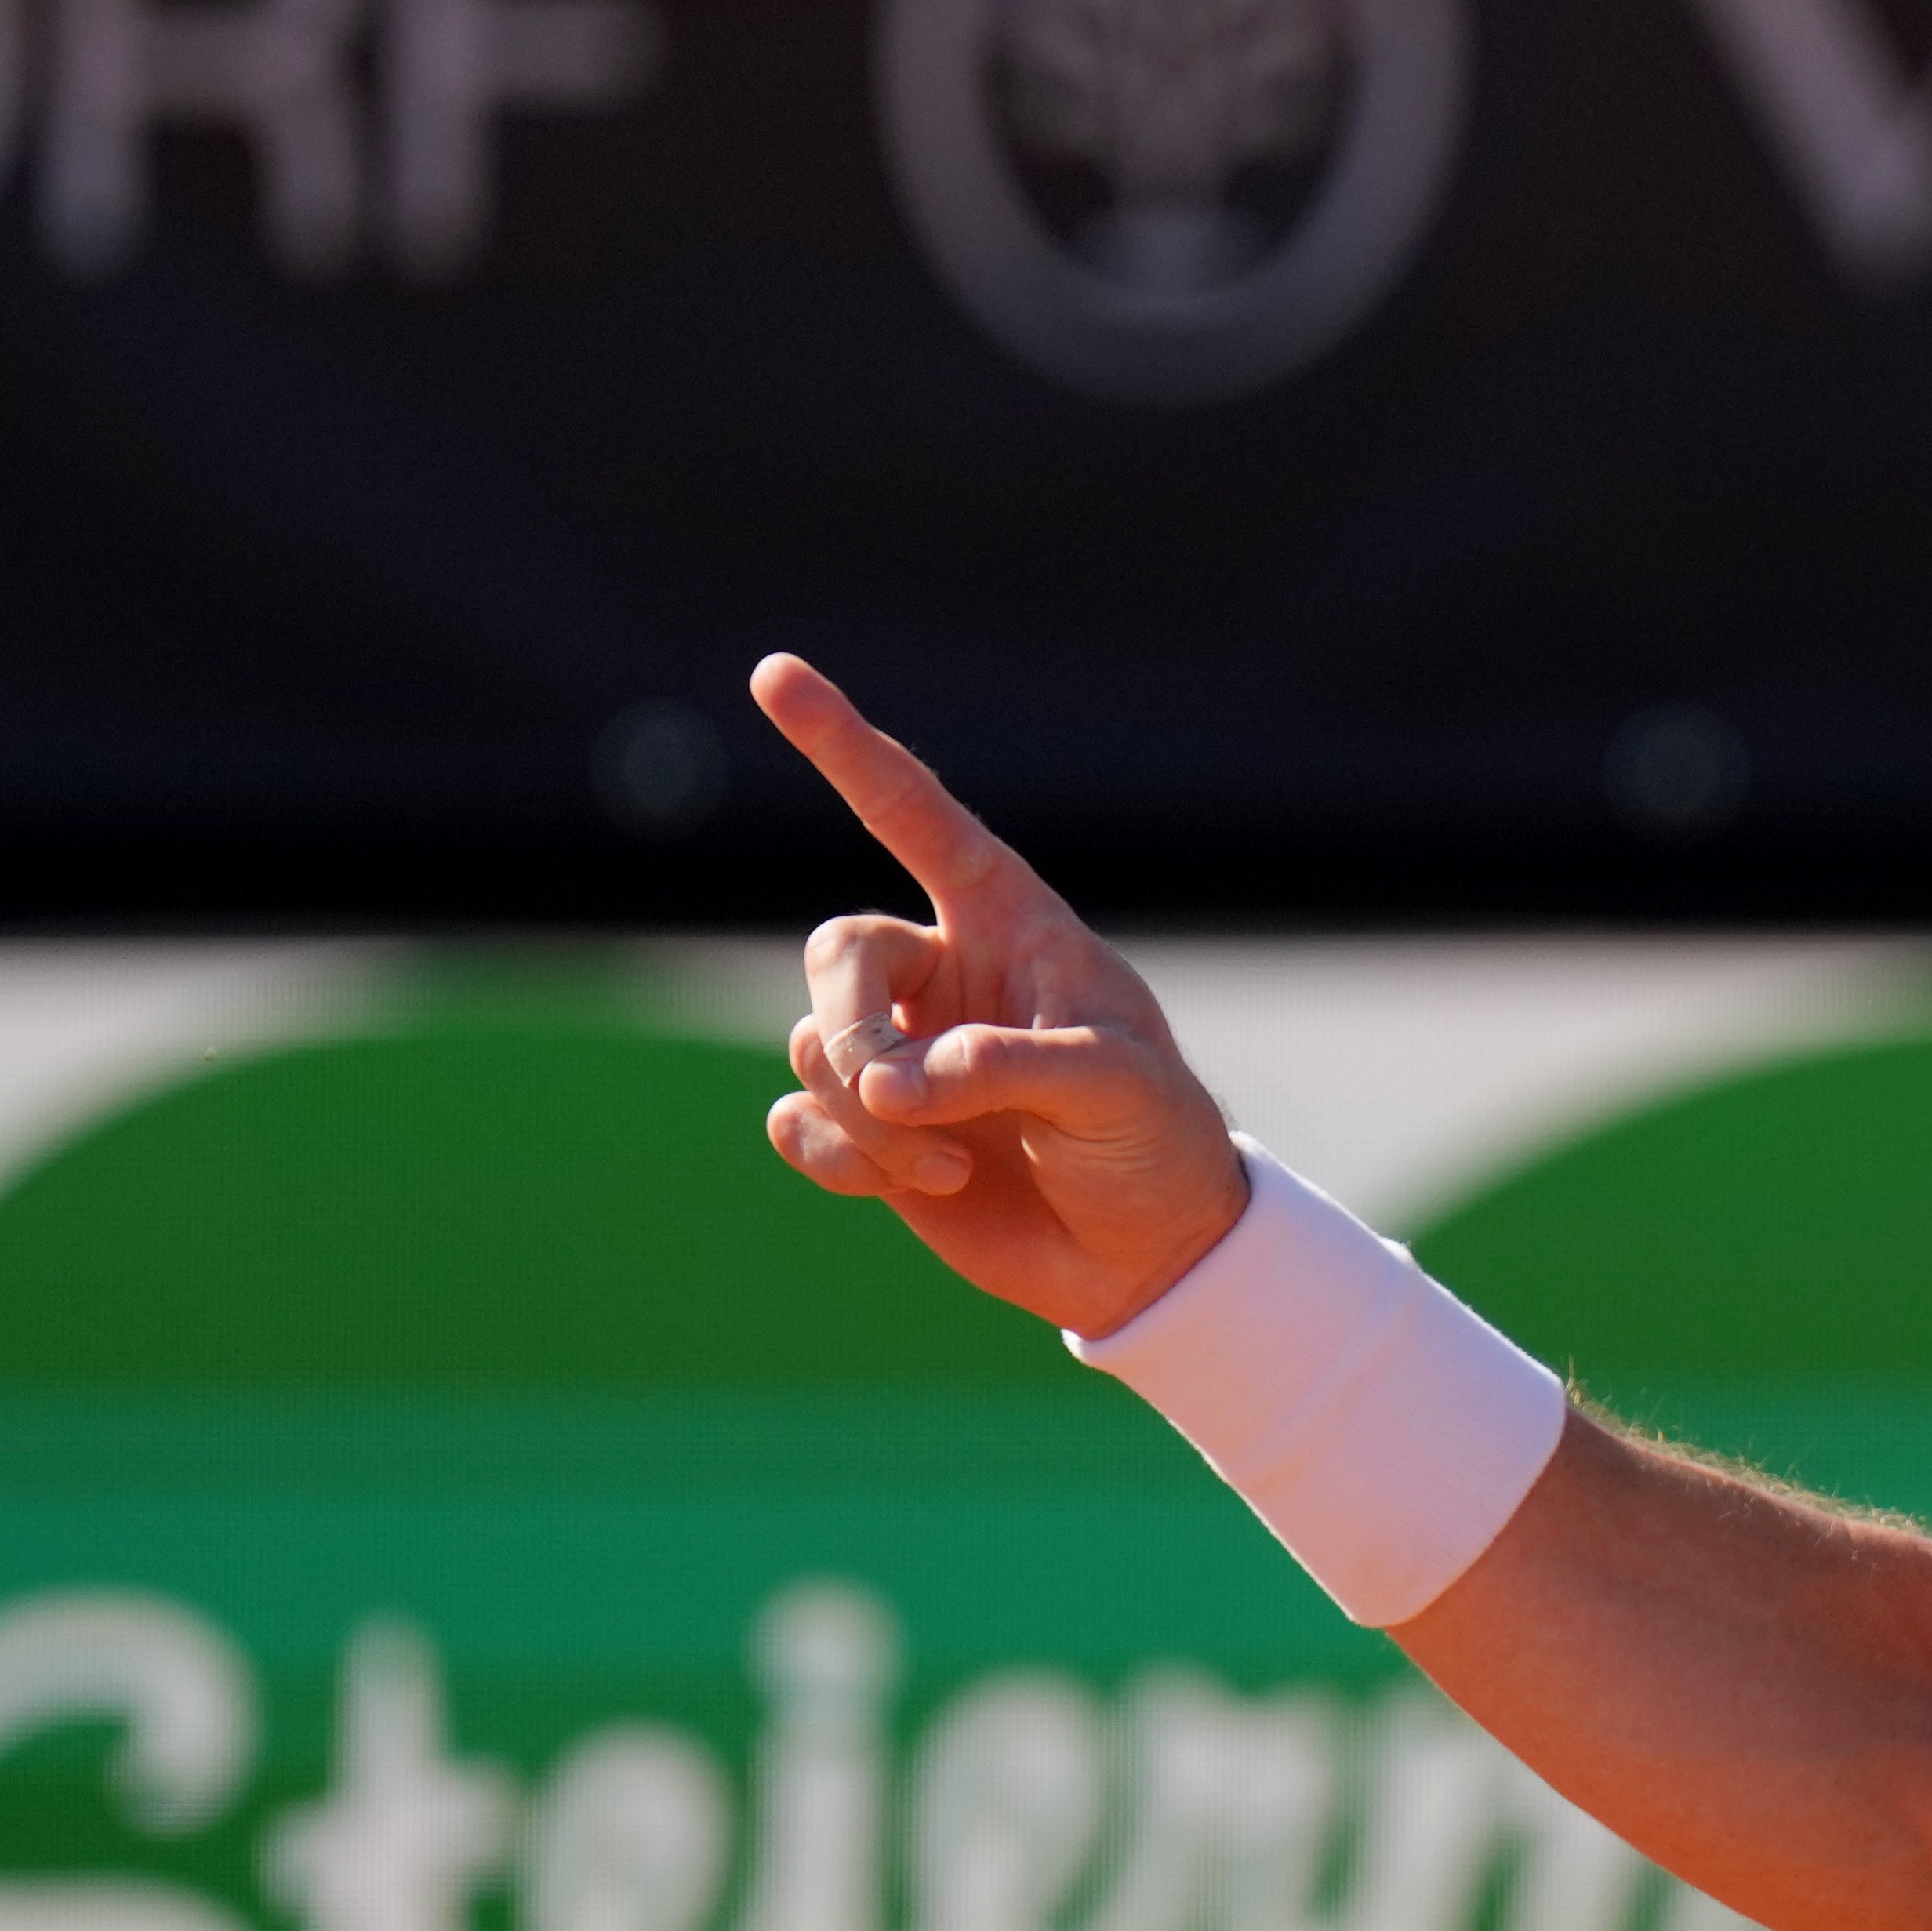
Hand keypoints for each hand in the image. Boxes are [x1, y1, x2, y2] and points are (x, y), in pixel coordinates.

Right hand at [751, 653, 1246, 1336]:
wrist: (1147, 1257)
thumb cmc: (1157, 1144)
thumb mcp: (1121, 1090)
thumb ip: (1014, 1067)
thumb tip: (897, 1082)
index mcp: (1009, 924)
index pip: (913, 815)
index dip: (845, 745)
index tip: (774, 673)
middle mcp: (945, 974)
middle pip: (835, 952)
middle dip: (847, 1027)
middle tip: (896, 1098)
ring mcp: (902, 1052)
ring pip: (811, 1044)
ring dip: (861, 1113)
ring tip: (947, 1165)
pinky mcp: (872, 1133)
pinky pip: (798, 1118)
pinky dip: (836, 1156)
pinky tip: (913, 1187)